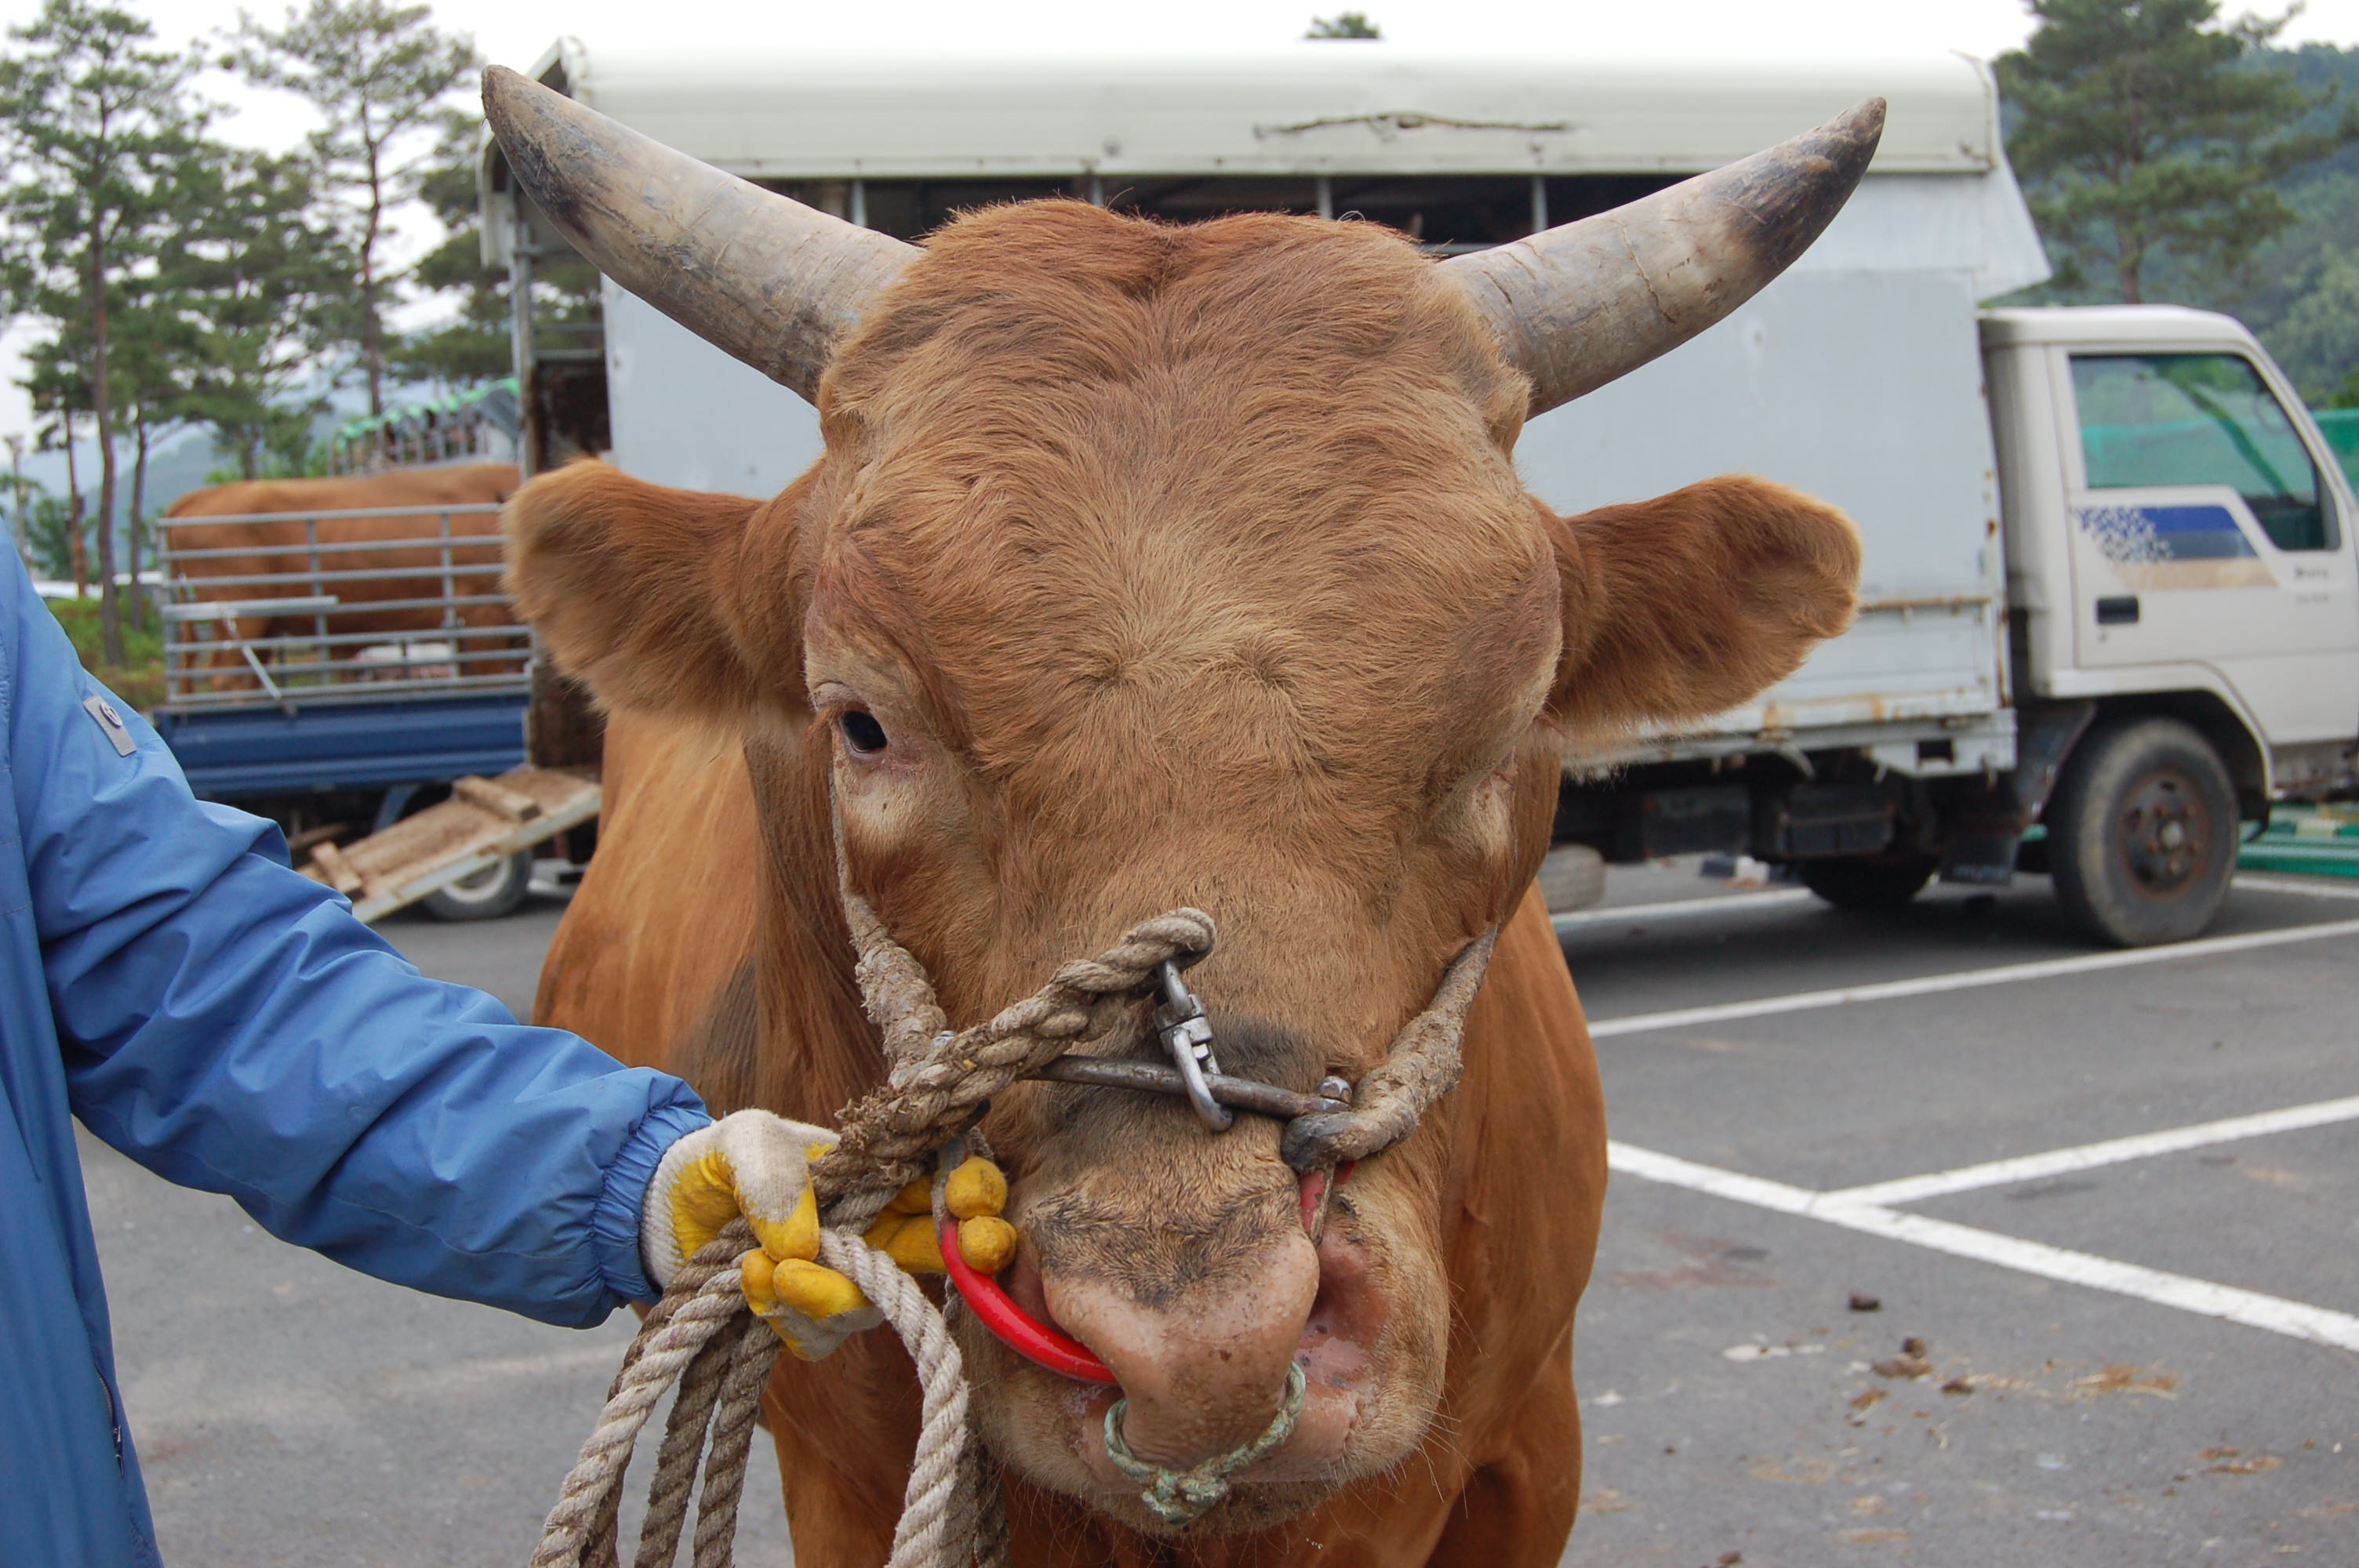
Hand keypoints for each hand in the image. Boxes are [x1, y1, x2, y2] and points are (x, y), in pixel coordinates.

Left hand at [642, 1110, 1017, 1359]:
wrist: (658, 1213)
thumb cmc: (715, 1162)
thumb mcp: (742, 1142)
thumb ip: (775, 1175)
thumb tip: (808, 1243)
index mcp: (877, 1174)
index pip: (946, 1181)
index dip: (975, 1191)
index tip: (970, 1198)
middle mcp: (876, 1229)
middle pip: (943, 1251)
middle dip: (972, 1253)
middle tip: (976, 1250)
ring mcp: (846, 1279)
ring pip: (873, 1305)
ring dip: (825, 1293)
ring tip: (762, 1265)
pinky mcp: (807, 1320)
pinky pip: (821, 1338)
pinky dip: (784, 1315)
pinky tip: (749, 1281)